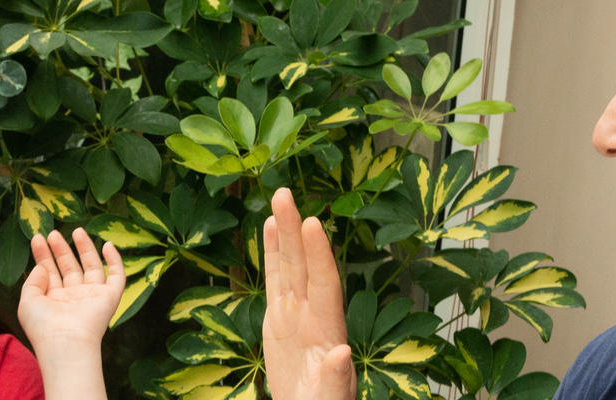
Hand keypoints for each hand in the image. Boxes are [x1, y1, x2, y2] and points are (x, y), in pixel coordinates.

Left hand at [17, 228, 123, 399]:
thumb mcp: (28, 301)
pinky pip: (117, 276)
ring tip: (76, 230)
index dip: (43, 255)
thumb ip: (33, 281)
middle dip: (61, 250)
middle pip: (69, 267)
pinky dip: (115, 261)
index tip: (37, 238)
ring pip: (91, 267)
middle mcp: (74, 298)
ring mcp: (92, 297)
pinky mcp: (110, 298)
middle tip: (53, 233)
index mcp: (54, 300)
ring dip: (85, 248)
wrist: (65, 342)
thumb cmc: (43, 326)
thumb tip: (42, 266)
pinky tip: (107, 244)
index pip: (49, 272)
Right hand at [262, 188, 354, 399]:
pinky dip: (273, 255)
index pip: (325, 285)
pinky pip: (276, 280)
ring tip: (278, 199)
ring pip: (290, 266)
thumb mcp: (330, 398)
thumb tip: (343, 352)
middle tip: (285, 194)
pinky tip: (271, 228)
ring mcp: (297, 314)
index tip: (313, 225)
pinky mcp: (279, 320)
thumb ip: (337, 377)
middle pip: (305, 265)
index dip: (320, 256)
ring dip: (285, 233)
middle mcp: (315, 315)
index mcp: (329, 332)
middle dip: (297, 230)